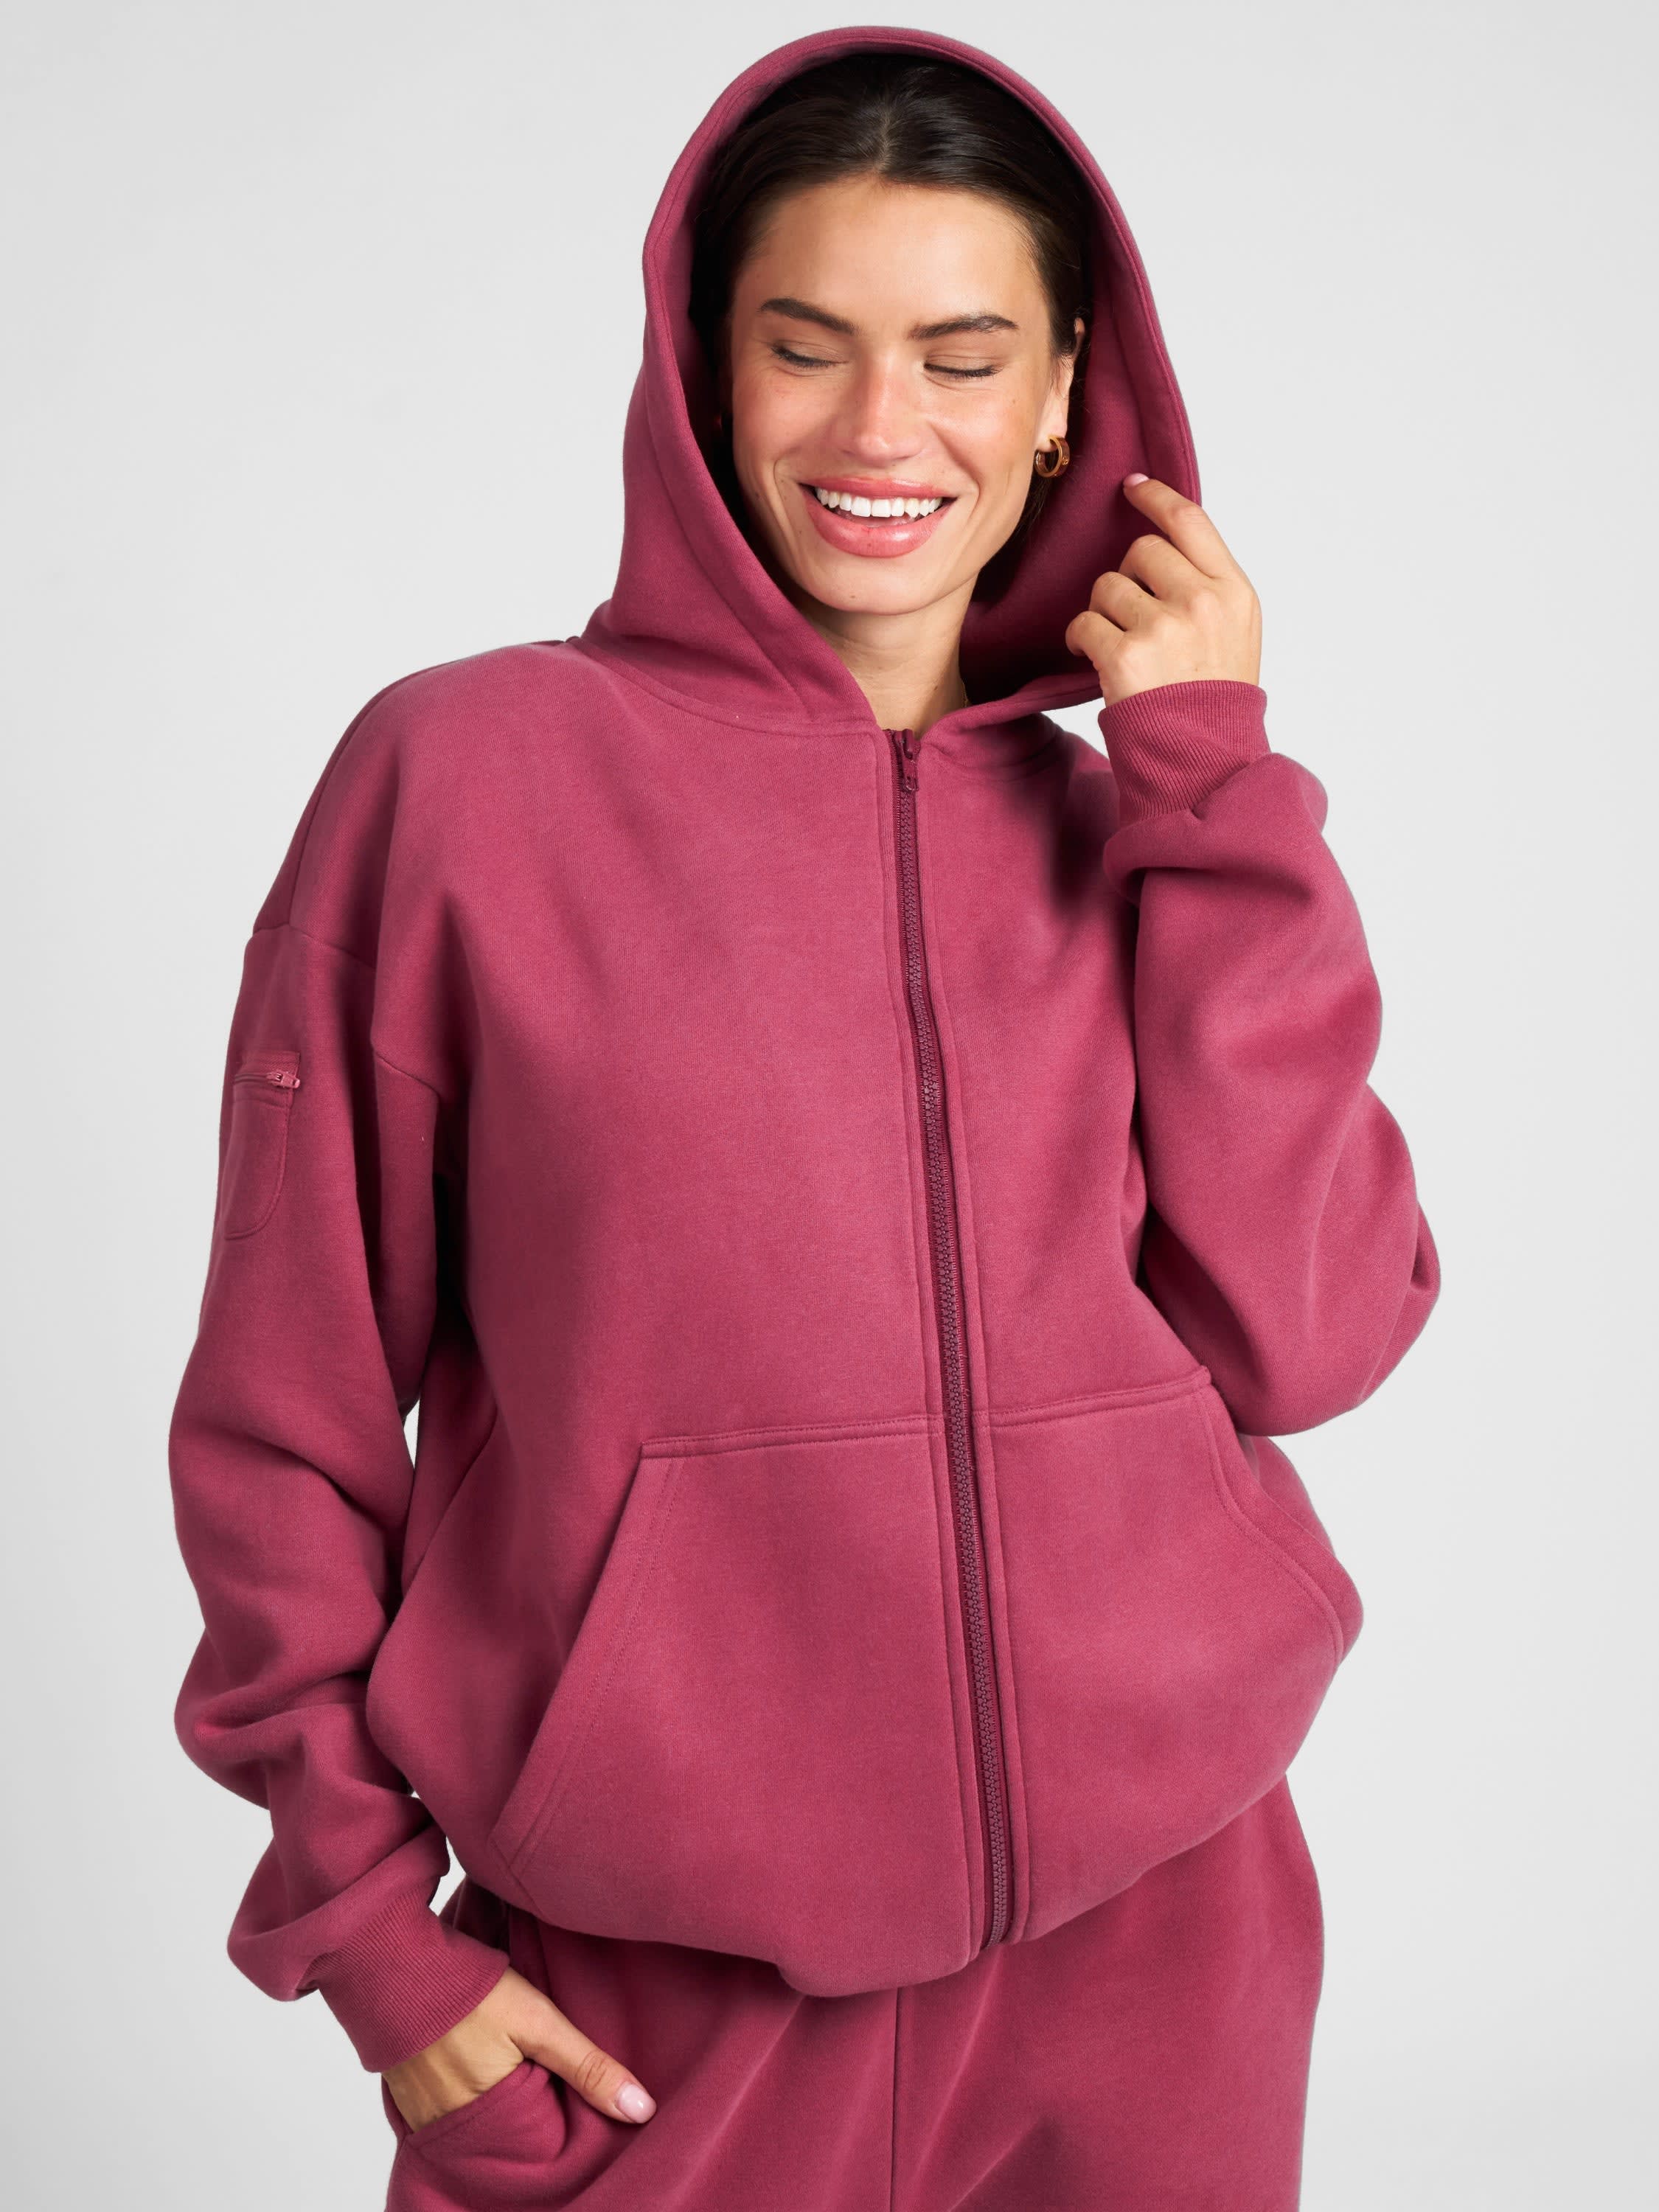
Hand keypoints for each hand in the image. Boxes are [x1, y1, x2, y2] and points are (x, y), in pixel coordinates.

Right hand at [382, 1965, 655, 2131]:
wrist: (395, 1963)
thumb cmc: (470, 1992)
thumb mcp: (539, 2022)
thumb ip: (589, 2066)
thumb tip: (642, 2111)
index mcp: (490, 2120)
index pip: (539, 2144)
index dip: (561, 2123)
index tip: (583, 2112)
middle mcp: (453, 2130)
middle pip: (508, 2136)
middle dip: (532, 2117)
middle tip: (548, 2083)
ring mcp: (427, 2116)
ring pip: (481, 2123)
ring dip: (500, 2104)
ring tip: (518, 2074)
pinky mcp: (410, 2098)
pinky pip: (450, 2110)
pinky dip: (470, 2096)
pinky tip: (481, 2068)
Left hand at [1065, 474, 1261, 707]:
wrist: (1206, 766)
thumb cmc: (1214, 704)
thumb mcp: (1235, 636)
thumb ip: (1207, 589)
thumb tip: (1164, 546)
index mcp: (1234, 592)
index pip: (1190, 521)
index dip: (1155, 498)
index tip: (1132, 487)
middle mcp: (1202, 602)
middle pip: (1141, 550)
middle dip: (1127, 577)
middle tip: (1132, 616)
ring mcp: (1164, 627)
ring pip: (1107, 585)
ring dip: (1102, 612)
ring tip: (1118, 645)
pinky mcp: (1125, 656)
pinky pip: (1083, 623)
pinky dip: (1079, 640)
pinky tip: (1093, 659)